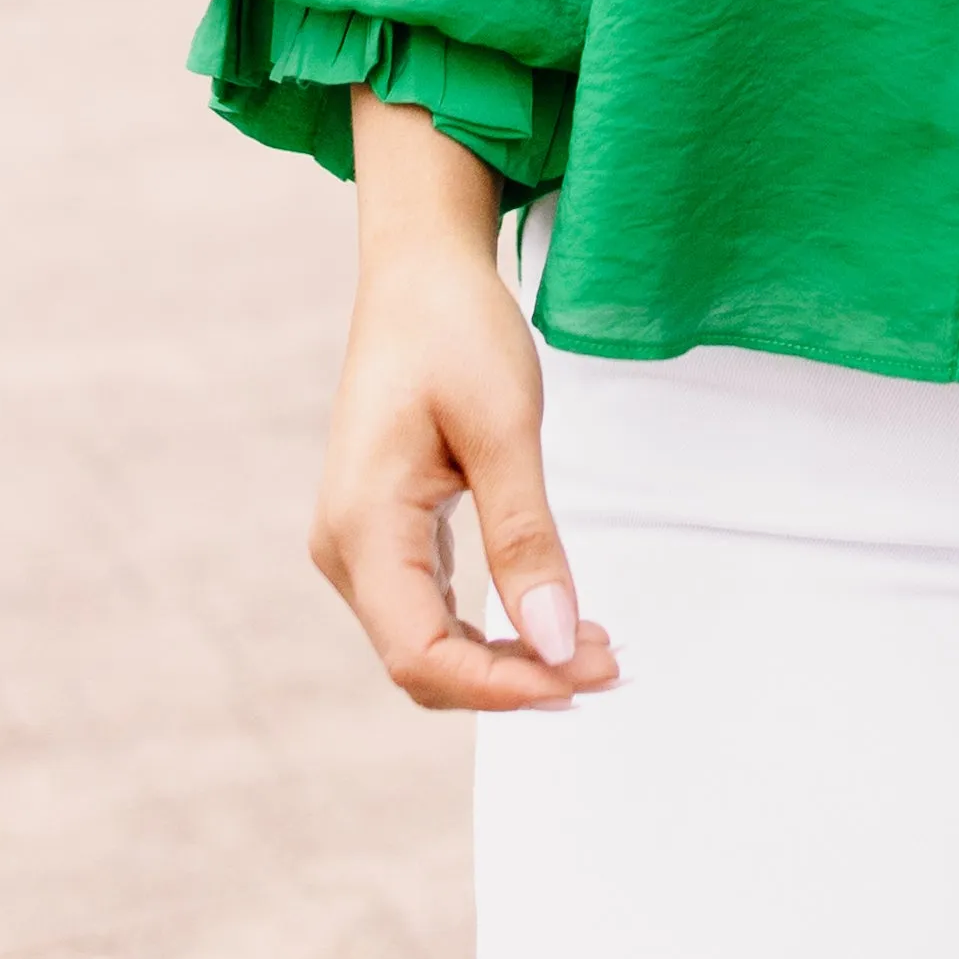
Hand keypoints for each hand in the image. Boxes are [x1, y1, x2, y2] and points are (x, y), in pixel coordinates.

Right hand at [311, 94, 619, 713]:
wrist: (420, 271)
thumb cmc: (455, 329)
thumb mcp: (504, 426)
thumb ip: (526, 537)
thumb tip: (556, 640)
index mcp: (364, 525)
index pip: (421, 654)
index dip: (503, 687)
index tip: (583, 678)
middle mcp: (348, 549)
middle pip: (424, 662)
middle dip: (517, 681)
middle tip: (610, 663)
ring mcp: (362, 545)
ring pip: (429, 645)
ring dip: (510, 662)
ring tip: (594, 650)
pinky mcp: (386, 536)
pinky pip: (431, 612)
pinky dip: (492, 630)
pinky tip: (550, 622)